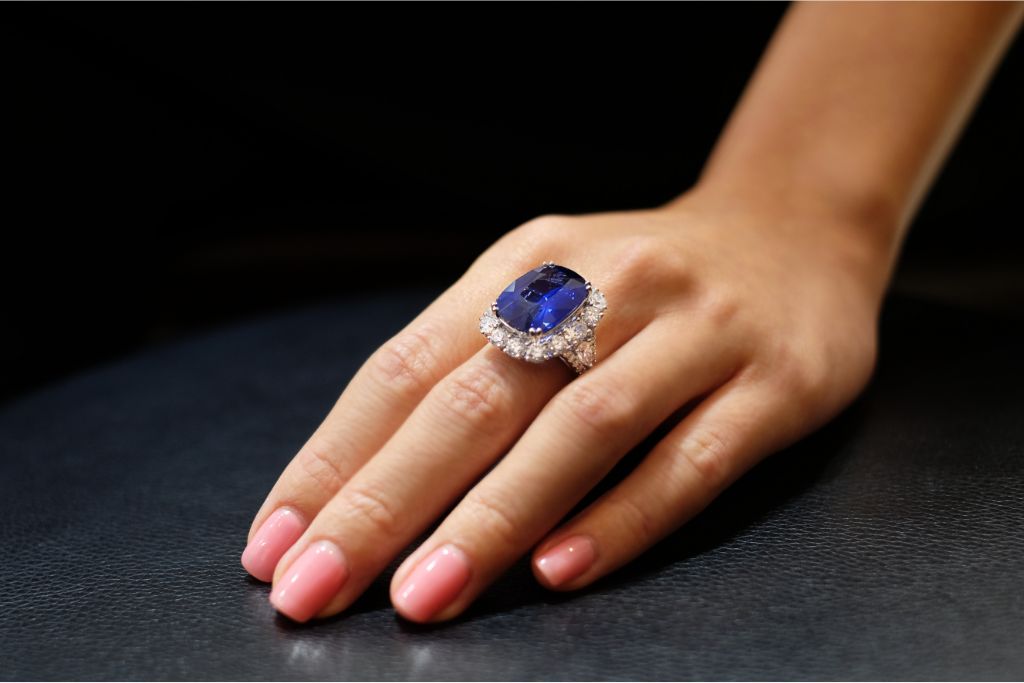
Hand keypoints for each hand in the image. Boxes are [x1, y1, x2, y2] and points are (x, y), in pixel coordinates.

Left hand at [241, 189, 884, 623]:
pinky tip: (559, 571)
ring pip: (580, 428)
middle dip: (383, 502)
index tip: (275, 546)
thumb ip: (468, 360)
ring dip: (493, 517)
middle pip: (476, 399)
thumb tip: (361, 476)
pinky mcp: (774, 383)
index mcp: (525, 263)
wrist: (793, 232)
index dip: (334, 459)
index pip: (406, 367)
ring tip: (423, 596)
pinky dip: (621, 517)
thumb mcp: (546, 287)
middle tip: (314, 590)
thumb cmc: (641, 286)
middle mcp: (604, 285)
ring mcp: (694, 331)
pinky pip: (689, 460)